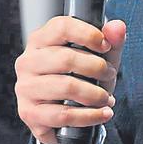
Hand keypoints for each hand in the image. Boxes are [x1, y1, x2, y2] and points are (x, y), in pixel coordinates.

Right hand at [14, 16, 126, 143]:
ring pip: (66, 87)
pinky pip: (64, 115)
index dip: (88, 35)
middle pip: (66, 58)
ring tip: (106, 97)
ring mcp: (25, 88)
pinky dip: (90, 116)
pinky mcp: (29, 113)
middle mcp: (27, 61)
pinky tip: (102, 113)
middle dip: (97, 68)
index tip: (106, 46)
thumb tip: (117, 27)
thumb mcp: (97, 57)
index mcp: (40, 40)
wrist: (62, 116)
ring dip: (95, 94)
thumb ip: (111, 40)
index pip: (61, 27)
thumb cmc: (78, 79)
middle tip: (109, 75)